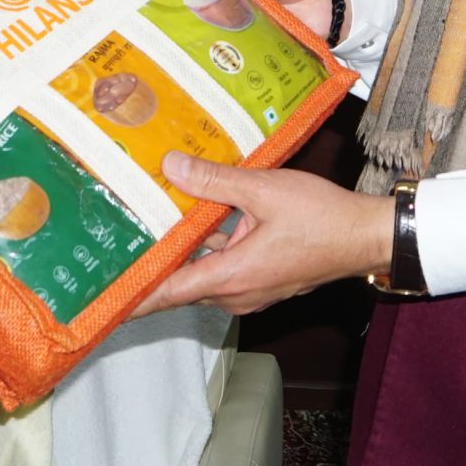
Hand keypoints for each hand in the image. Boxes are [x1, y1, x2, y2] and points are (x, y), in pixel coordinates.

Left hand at [134, 154, 391, 316]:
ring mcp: (249, 290)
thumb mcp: (264, 190)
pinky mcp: (260, 281)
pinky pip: (221, 269)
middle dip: (149, 264)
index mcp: (232, 277)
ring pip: (201, 274)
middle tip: (114, 242)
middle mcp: (236, 293)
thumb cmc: (323, 218)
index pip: (166, 294)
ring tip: (145, 226)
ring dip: (180, 254)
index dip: (129, 297)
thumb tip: (171, 168)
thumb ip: (215, 180)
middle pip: (178, 284)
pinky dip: (205, 250)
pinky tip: (194, 221)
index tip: (99, 296)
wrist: (366, 237)